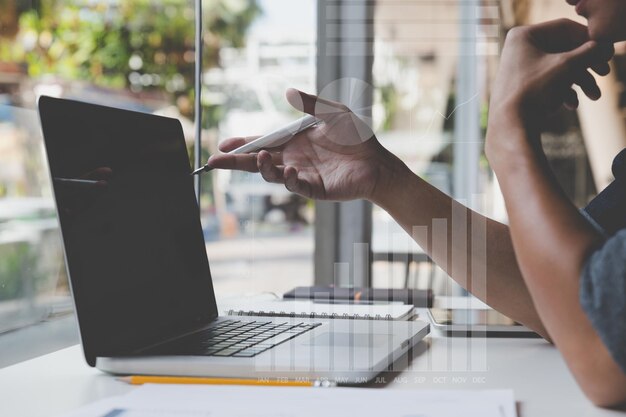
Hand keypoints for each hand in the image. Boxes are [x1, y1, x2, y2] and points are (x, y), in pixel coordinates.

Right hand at [207, 88, 400, 200]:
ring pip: (272, 174)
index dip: (242, 144)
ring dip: (262, 168)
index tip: (223, 145)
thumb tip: (287, 91)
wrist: (377, 161)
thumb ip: (311, 104)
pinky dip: (289, 179)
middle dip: (236, 162)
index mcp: (293, 141)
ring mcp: (301, 175)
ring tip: (259, 157)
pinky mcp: (314, 189)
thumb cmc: (357, 136)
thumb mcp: (333, 112)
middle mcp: (293, 158)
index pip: (262, 142)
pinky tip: (289, 170)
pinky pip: (295, 186)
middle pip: (257, 161)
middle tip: (214, 162)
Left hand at [490, 19, 613, 125]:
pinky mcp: (521, 87)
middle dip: (586, 64)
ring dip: (580, 81)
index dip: (588, 39)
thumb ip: (589, 53)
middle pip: (562, 49)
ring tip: (594, 96)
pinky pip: (548, 82)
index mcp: (523, 36)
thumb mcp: (567, 67)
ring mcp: (519, 68)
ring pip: (557, 68)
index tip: (605, 52)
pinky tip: (572, 105)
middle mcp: (518, 49)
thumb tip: (603, 48)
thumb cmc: (533, 91)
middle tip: (604, 73)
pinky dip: (563, 91)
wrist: (510, 126)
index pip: (565, 29)